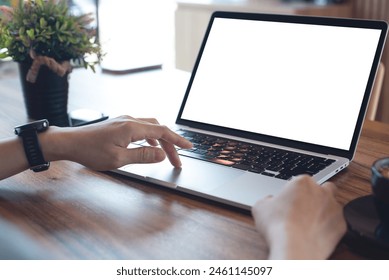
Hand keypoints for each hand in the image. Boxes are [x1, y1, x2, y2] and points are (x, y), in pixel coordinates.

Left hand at [42, 115, 192, 169]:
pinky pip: (141, 128)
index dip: (177, 140)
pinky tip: (150, 147)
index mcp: (132, 127)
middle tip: (177, 160)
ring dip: (161, 141)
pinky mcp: (119, 124)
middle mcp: (130, 120)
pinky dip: (151, 138)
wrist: (69, 142)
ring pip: (151, 128)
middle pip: (159, 129)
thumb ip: (142, 156)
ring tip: (167, 156)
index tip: (189, 147)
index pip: (162, 132)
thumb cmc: (90, 151)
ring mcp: (124, 121)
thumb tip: (161, 155)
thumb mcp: (118, 159)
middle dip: (171, 144)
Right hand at [251, 175, 346, 259]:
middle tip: (303, 208)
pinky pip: (336, 223)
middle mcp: (321, 191)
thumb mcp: (260, 207)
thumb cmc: (277, 225)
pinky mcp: (341, 225)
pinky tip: (317, 233)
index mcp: (302, 182)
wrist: (293, 247)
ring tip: (310, 223)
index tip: (288, 200)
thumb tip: (270, 202)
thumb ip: (267, 200)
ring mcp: (334, 208)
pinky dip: (329, 228)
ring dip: (324, 211)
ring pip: (332, 205)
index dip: (294, 191)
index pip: (301, 181)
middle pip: (323, 187)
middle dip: (316, 195)